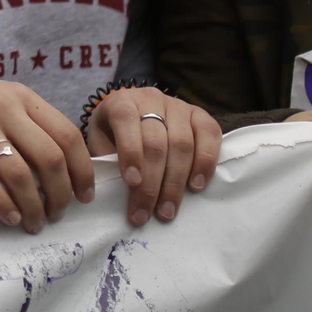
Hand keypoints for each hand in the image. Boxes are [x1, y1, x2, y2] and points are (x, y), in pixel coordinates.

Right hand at [0, 65, 93, 232]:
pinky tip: (8, 217)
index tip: (84, 196)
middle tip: (57, 214)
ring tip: (33, 222)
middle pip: (49, 157)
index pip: (67, 135)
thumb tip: (66, 172)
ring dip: (32, 206)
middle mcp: (2, 107)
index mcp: (21, 97)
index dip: (82, 171)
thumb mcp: (1, 101)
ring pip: (18, 173)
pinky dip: (0, 203)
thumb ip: (29, 126)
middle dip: (60, 194)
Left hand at [86, 87, 221, 225]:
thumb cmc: (114, 136)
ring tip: (168, 210)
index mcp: (121, 102)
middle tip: (146, 213)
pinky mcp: (200, 115)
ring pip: (182, 143)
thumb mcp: (102, 143)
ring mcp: (178, 105)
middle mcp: (151, 98)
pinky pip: (210, 136)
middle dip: (151, 182)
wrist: (136, 117)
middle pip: (156, 141)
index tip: (131, 182)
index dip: (130, 151)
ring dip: (175, 182)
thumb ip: (108, 161)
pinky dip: (205, 162)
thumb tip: (115, 195)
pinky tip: (196, 186)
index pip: (125, 120)